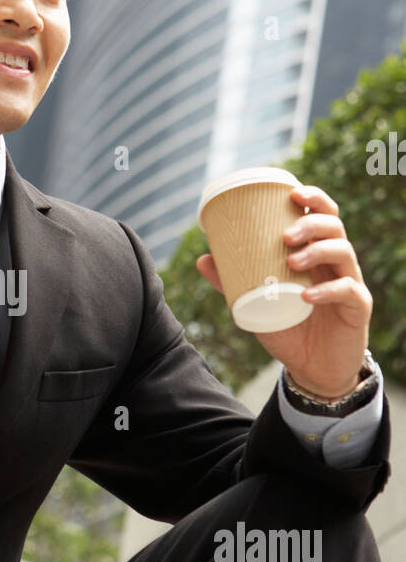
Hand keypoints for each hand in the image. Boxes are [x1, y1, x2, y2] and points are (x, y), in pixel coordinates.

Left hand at [196, 184, 370, 398]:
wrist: (312, 368)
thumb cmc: (288, 328)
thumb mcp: (256, 303)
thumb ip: (233, 281)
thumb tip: (203, 258)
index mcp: (315, 252)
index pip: (322, 215)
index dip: (313, 199)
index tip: (293, 193)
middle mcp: (335, 262)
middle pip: (334, 227)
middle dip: (311, 223)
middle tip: (285, 236)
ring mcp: (349, 282)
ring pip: (343, 252)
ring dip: (317, 251)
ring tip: (292, 261)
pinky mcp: (358, 307)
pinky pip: (348, 290)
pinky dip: (327, 290)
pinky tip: (307, 296)